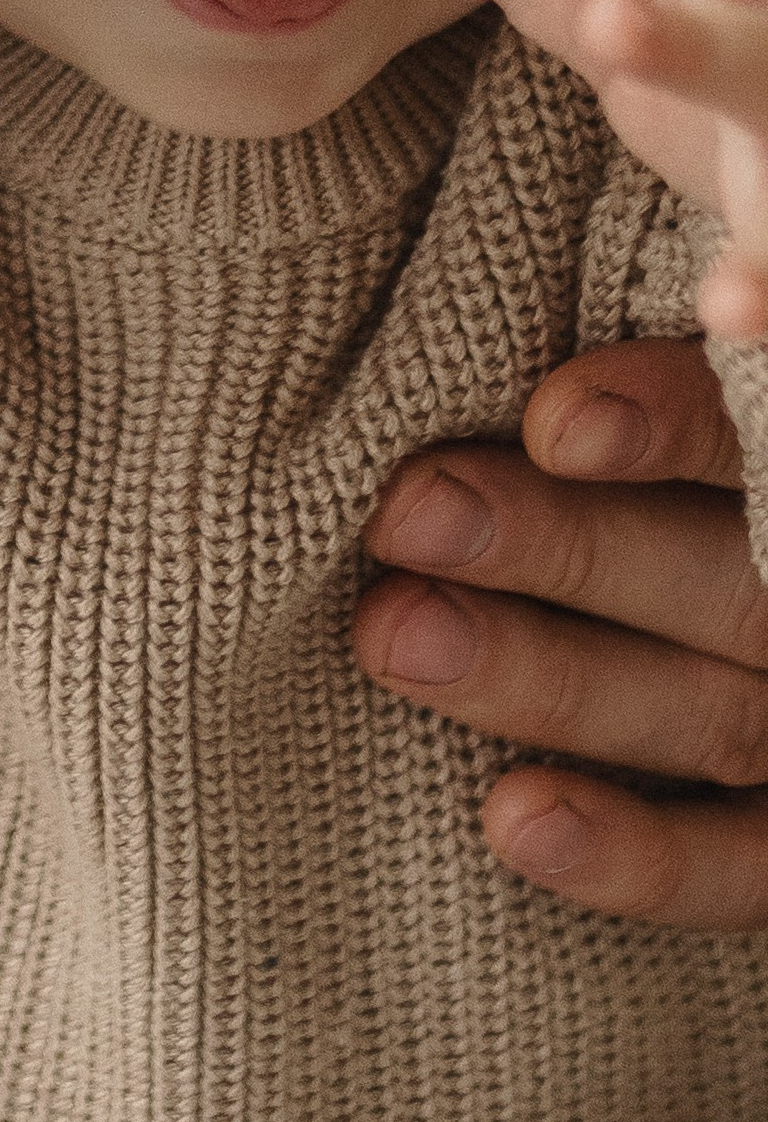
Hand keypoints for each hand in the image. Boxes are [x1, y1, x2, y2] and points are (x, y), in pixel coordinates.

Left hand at [356, 338, 767, 928]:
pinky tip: (512, 820)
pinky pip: (745, 868)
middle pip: (725, 572)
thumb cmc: (641, 472)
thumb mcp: (654, 393)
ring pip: (713, 711)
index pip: (756, 433)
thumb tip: (575, 252)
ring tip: (391, 637)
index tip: (549, 419)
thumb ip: (655, 345)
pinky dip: (638, 857)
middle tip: (406, 513)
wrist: (676, 611)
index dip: (671, 420)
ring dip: (549, 679)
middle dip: (563, 545)